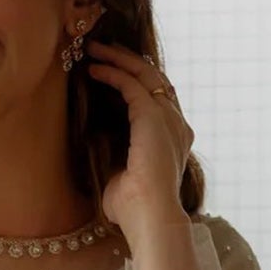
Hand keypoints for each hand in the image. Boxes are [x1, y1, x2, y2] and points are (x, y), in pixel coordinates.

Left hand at [83, 43, 194, 236]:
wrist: (149, 220)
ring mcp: (169, 119)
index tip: (109, 71)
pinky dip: (113, 73)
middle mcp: (176, 125)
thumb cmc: (134, 211)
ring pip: (144, 74)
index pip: (156, 99)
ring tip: (94, 50)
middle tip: (102, 49)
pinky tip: (94, 69)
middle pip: (154, 79)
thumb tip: (97, 151)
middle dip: (127, 61)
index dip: (134, 81)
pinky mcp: (155, 117)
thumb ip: (116, 158)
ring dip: (118, 59)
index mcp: (172, 140)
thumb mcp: (122, 178)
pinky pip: (132, 85)